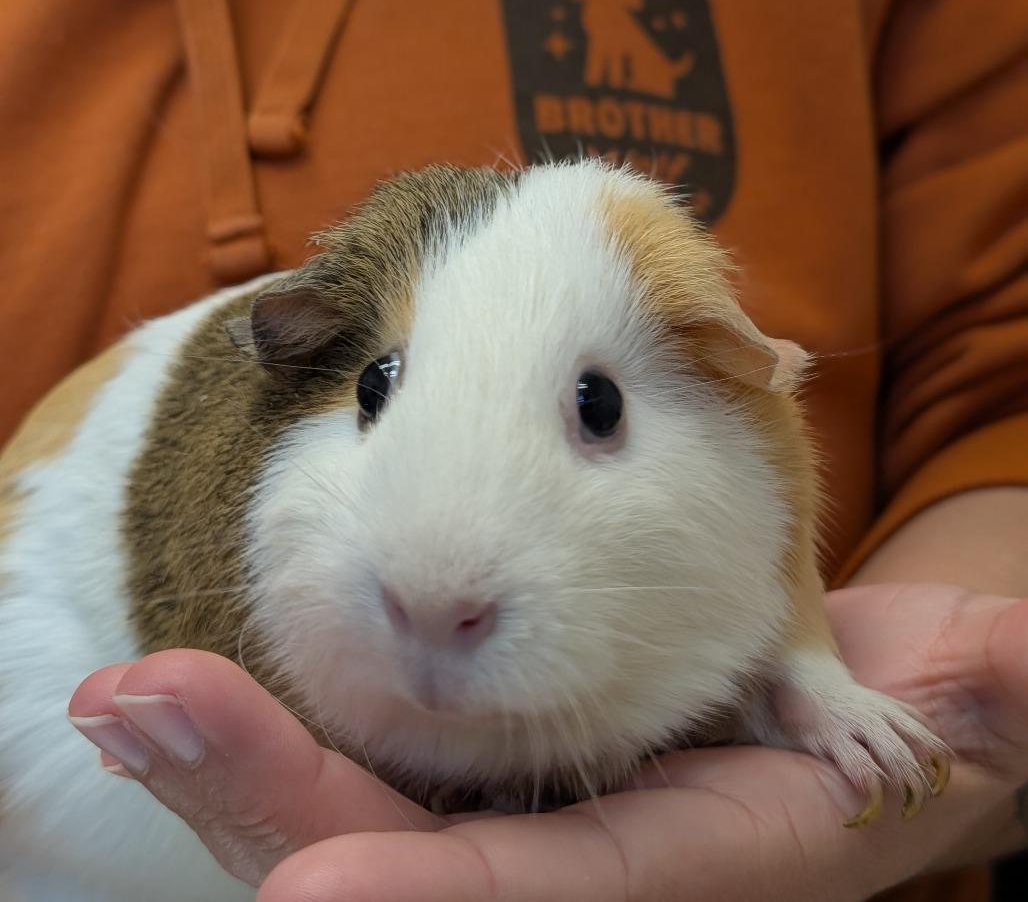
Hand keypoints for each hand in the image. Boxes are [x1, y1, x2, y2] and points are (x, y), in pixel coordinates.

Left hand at [69, 584, 1027, 900]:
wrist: (875, 713)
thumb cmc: (933, 712)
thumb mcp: (977, 703)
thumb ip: (989, 694)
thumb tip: (990, 681)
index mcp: (706, 863)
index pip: (562, 897)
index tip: (313, 894)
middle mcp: (597, 858)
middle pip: (413, 861)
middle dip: (278, 800)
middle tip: (145, 708)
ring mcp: (537, 814)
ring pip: (364, 812)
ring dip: (242, 761)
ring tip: (130, 696)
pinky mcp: (503, 762)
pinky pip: (373, 760)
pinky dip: (281, 729)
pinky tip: (187, 690)